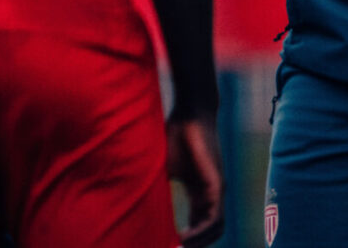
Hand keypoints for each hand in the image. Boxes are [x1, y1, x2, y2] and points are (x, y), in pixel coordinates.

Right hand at [166, 114, 223, 246]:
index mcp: (199, 191)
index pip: (199, 222)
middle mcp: (211, 194)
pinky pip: (215, 217)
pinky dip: (202, 231)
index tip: (169, 244)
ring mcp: (216, 191)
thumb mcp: (161, 165)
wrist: (190, 113)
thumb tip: (130, 196)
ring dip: (199, 242)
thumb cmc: (174, 135)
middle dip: (195, 244)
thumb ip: (155, 183)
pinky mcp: (217, 185)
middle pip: (210, 230)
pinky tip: (185, 237)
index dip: (188, 237)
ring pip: (215, 228)